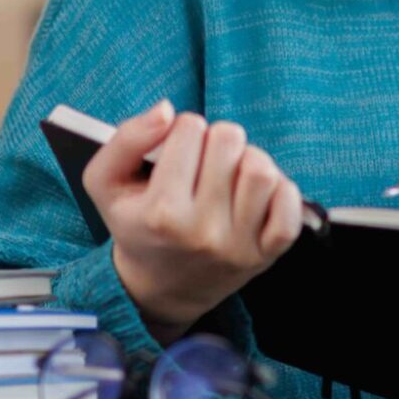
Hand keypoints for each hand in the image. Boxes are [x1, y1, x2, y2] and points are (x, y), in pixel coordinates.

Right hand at [88, 101, 308, 344]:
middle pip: (229, 140)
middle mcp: (201, 230)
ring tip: (230, 175)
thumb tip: (167, 111)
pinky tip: (256, 195)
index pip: (189, 128)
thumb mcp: (107, 183)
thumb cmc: (136, 225)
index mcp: (161, 212)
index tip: (175, 155)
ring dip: (248, 160)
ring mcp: (238, 244)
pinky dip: (281, 189)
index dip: (181, 132)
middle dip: (215, 141)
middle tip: (203, 163)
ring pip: (262, 168)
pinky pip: (290, 202)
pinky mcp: (266, 253)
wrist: (161, 287)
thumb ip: (127, 139)